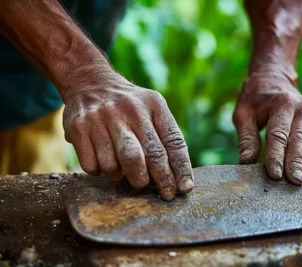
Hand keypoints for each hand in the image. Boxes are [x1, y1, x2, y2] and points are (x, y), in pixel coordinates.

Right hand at [61, 70, 193, 200]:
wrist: (90, 82)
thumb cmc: (129, 106)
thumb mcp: (152, 108)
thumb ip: (165, 135)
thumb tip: (179, 178)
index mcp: (153, 104)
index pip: (172, 141)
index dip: (180, 169)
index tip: (184, 189)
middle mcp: (129, 109)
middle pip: (147, 156)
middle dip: (159, 180)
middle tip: (164, 193)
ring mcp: (101, 118)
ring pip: (116, 166)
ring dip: (123, 177)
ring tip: (126, 170)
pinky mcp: (78, 129)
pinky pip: (92, 167)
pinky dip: (100, 171)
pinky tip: (104, 160)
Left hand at [233, 73, 301, 184]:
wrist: (273, 79)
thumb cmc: (255, 101)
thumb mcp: (243, 114)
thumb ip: (246, 139)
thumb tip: (246, 163)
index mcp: (281, 104)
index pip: (278, 135)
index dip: (276, 156)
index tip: (274, 175)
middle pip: (300, 139)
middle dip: (296, 162)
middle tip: (294, 181)